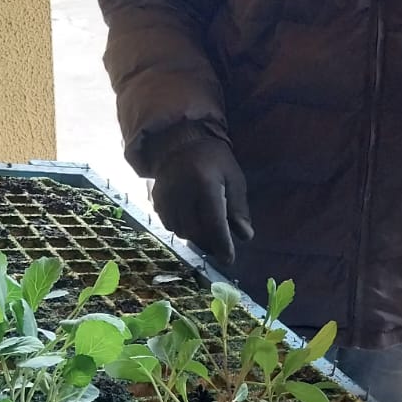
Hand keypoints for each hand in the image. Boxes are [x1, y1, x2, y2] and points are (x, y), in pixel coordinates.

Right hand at [150, 136, 252, 265]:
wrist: (181, 142)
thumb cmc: (215, 160)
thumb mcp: (234, 178)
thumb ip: (239, 207)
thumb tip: (245, 236)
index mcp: (205, 184)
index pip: (213, 222)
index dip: (222, 244)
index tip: (229, 259)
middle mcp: (182, 191)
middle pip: (196, 231)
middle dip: (211, 243)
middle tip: (222, 246)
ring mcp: (166, 196)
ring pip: (181, 231)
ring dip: (196, 237)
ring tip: (209, 232)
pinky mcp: (156, 200)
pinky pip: (169, 224)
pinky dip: (182, 228)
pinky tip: (192, 221)